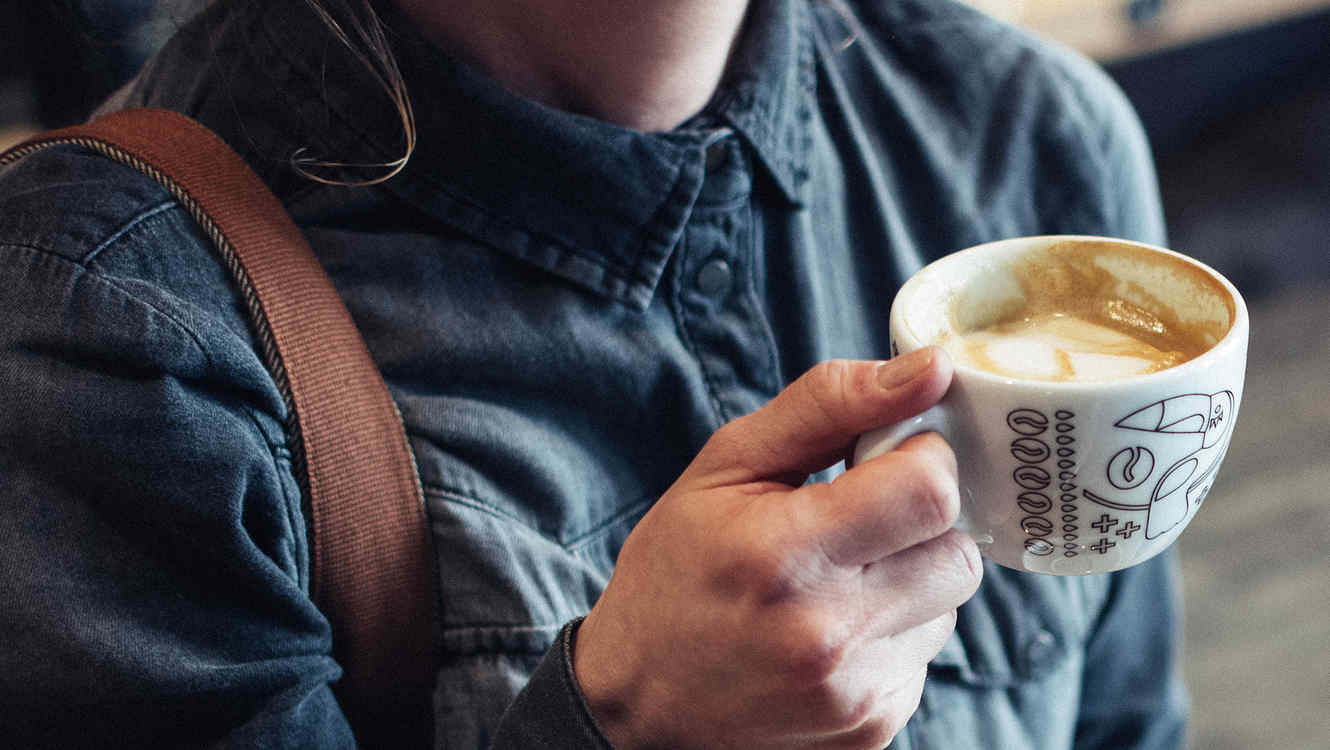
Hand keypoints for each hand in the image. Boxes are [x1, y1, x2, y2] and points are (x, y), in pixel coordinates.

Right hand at [573, 347, 981, 748]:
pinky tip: (829, 629)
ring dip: (908, 578)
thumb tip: (929, 368)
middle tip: (854, 520)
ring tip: (831, 581)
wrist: (638, 704)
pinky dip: (890, 631)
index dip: (921, 459)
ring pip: (948, 603)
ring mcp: (857, 694)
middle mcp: (829, 634)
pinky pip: (925, 654)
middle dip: (919, 521)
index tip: (883, 459)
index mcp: (785, 555)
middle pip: (957, 552)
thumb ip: (828, 405)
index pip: (931, 490)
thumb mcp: (726, 467)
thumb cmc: (676, 572)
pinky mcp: (875, 729)